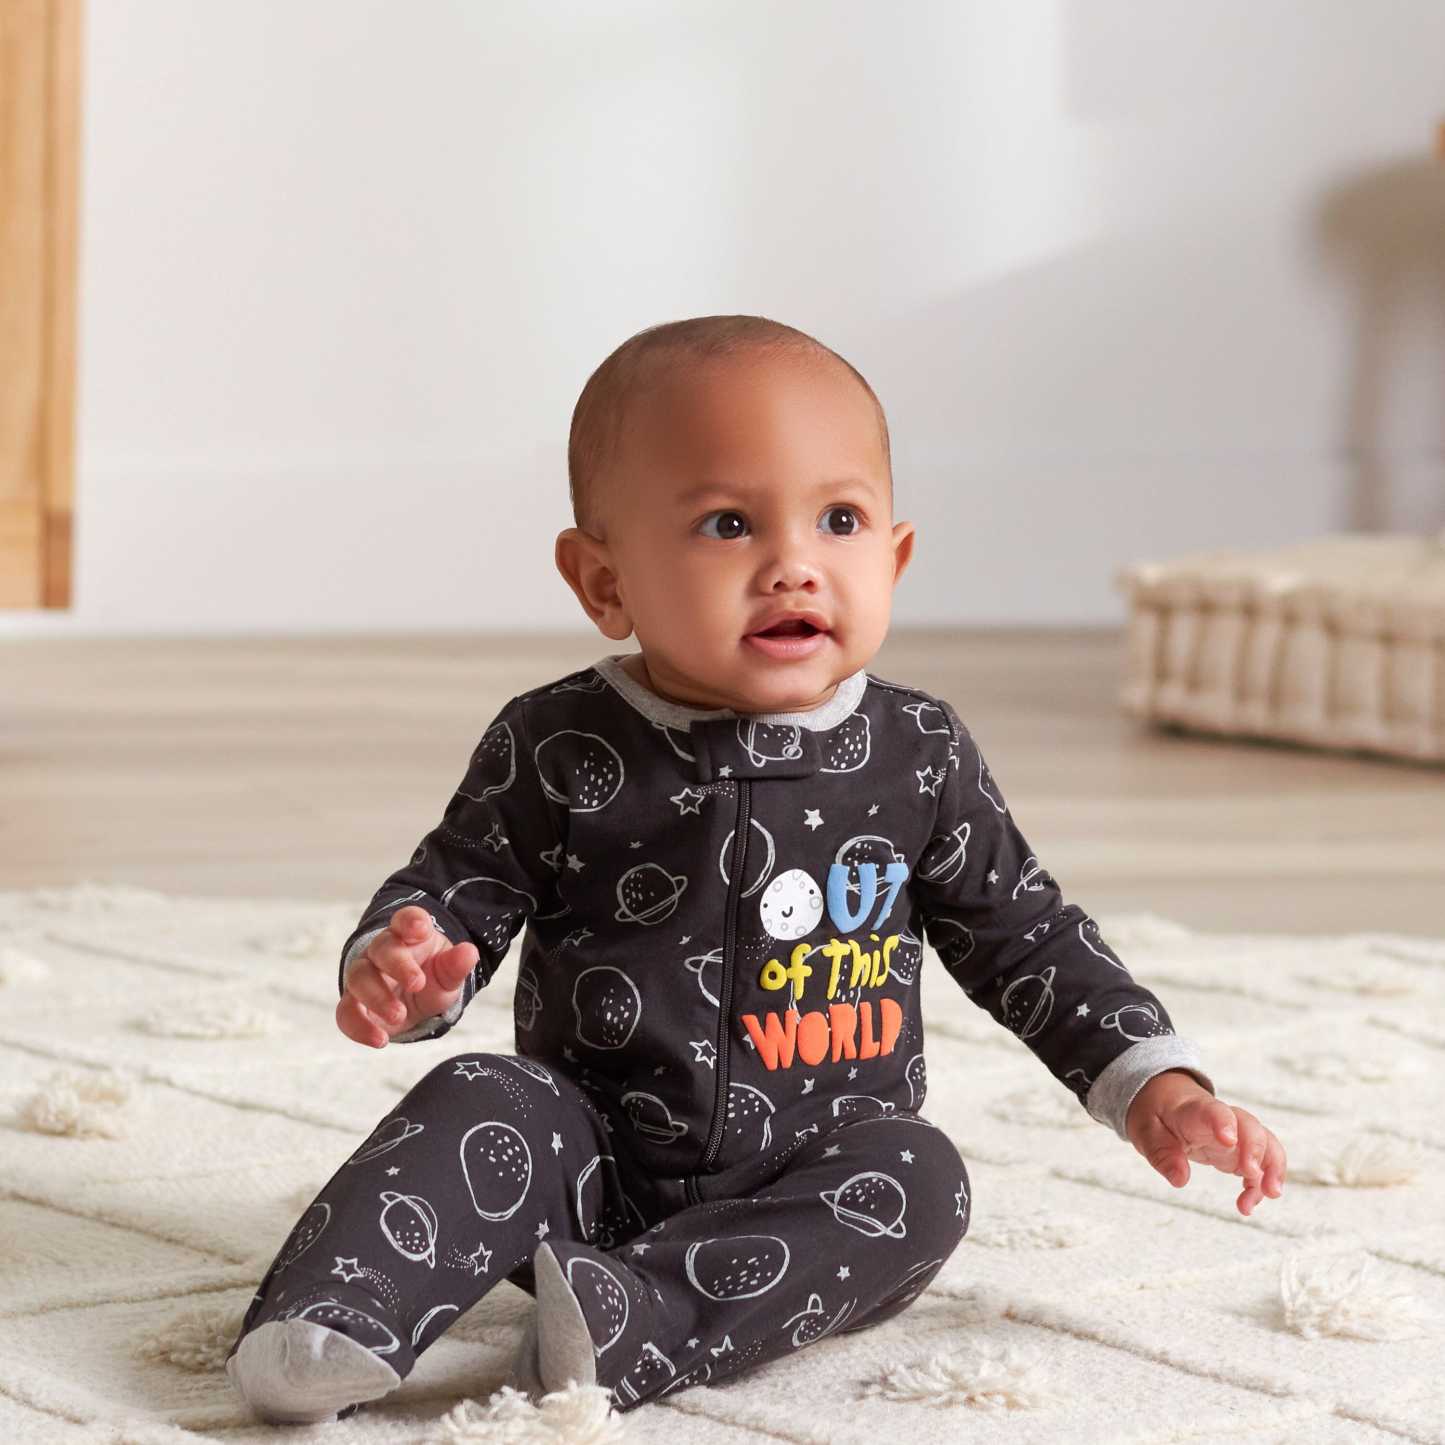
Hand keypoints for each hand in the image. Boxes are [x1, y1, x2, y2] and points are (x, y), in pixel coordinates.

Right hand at [336, 905, 478, 1047]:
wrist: (413, 1001)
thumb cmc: (431, 977)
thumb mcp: (448, 974)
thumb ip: (456, 965)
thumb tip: (470, 952)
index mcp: (407, 935)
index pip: (405, 919)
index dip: (410, 921)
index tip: (420, 929)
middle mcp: (381, 951)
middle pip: (381, 949)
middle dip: (398, 965)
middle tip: (417, 984)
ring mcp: (364, 975)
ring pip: (358, 978)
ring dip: (377, 997)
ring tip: (399, 1015)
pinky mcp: (353, 1003)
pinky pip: (346, 1012)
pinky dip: (360, 1027)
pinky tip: (380, 1040)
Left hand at [1124, 1069, 1286, 1216]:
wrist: (1165, 1101)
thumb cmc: (1156, 1114)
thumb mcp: (1145, 1131)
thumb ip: (1162, 1154)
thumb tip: (1180, 1180)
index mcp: (1196, 1111)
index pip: (1214, 1112)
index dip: (1224, 1123)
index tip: (1228, 1141)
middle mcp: (1223, 1120)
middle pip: (1250, 1126)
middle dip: (1256, 1150)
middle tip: (1253, 1175)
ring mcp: (1236, 1134)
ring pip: (1265, 1144)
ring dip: (1272, 1168)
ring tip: (1270, 1194)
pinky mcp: (1241, 1151)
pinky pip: (1260, 1165)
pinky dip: (1260, 1185)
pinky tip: (1246, 1205)